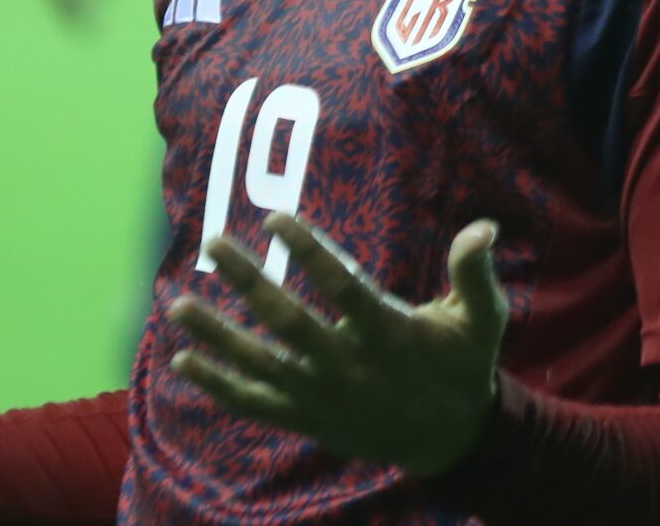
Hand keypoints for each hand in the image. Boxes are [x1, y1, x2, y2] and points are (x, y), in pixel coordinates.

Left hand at [169, 212, 505, 478]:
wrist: (451, 442)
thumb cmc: (463, 367)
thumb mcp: (481, 320)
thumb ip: (474, 272)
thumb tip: (483, 226)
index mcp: (389, 335)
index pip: (341, 287)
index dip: (309, 251)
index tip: (276, 217)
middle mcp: (349, 368)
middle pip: (289, 322)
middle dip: (248, 282)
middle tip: (214, 244)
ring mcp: (322, 397)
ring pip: (261, 365)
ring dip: (216, 336)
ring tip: (176, 306)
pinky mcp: (307, 418)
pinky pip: (255, 404)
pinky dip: (217, 386)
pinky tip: (182, 363)